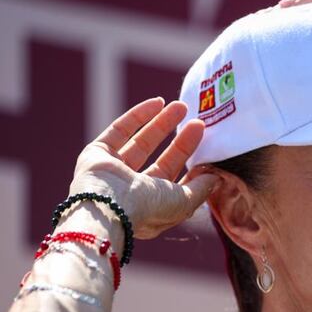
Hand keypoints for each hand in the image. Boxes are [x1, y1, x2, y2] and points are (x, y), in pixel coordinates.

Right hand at [66, 98, 219, 239]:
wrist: (109, 205)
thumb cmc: (149, 208)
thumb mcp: (184, 202)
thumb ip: (200, 189)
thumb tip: (215, 177)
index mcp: (151, 206)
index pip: (173, 180)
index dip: (189, 161)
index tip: (206, 146)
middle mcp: (130, 191)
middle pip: (160, 160)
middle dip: (180, 141)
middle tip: (198, 122)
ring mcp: (112, 172)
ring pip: (140, 142)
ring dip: (161, 123)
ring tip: (182, 106)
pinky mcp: (97, 154)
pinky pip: (119, 130)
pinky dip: (138, 116)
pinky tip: (157, 103)